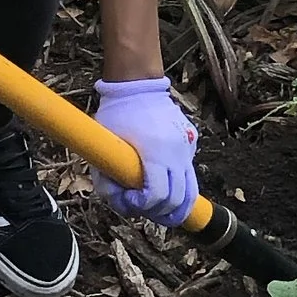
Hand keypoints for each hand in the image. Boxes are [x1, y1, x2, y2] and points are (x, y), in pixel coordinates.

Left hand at [93, 75, 198, 222]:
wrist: (138, 85)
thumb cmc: (116, 115)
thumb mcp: (104, 148)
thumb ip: (108, 179)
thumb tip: (120, 202)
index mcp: (155, 152)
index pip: (157, 195)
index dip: (143, 206)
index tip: (130, 201)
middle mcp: (177, 152)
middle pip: (178, 199)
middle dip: (159, 212)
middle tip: (142, 209)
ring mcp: (188, 147)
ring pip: (191, 192)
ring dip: (176, 207)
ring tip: (159, 210)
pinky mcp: (191, 143)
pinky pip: (189, 174)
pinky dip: (178, 186)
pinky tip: (162, 182)